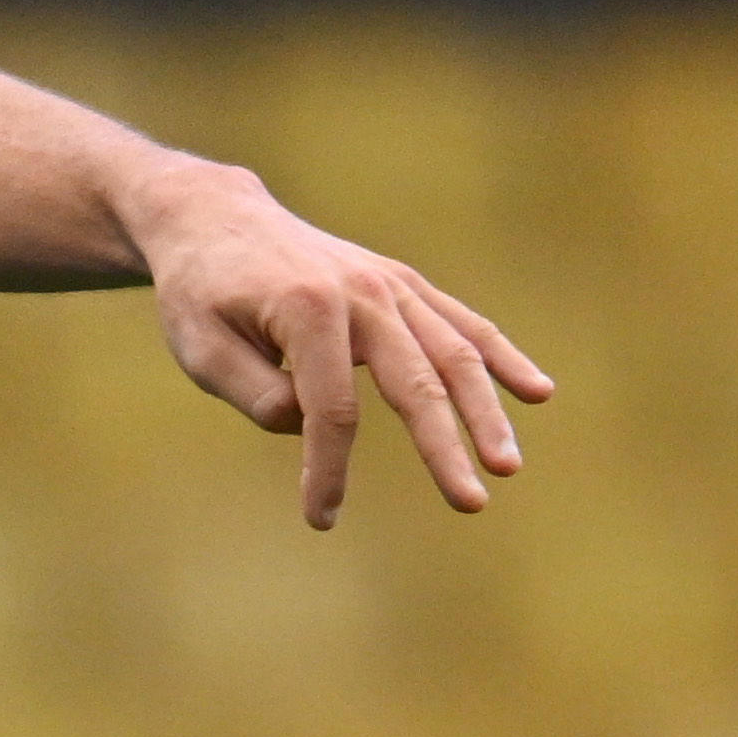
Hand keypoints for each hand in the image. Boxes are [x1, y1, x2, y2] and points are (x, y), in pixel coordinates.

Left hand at [133, 167, 550, 528]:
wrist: (215, 218)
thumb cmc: (200, 291)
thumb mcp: (200, 348)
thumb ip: (255, 394)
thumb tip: (312, 423)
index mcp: (308, 308)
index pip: (331, 408)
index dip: (330, 469)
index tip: (321, 518)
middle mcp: (362, 292)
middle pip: (415, 381)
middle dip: (445, 447)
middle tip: (471, 503)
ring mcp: (390, 284)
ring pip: (453, 352)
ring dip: (485, 411)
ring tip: (507, 465)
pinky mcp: (402, 284)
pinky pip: (461, 322)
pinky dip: (500, 356)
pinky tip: (537, 392)